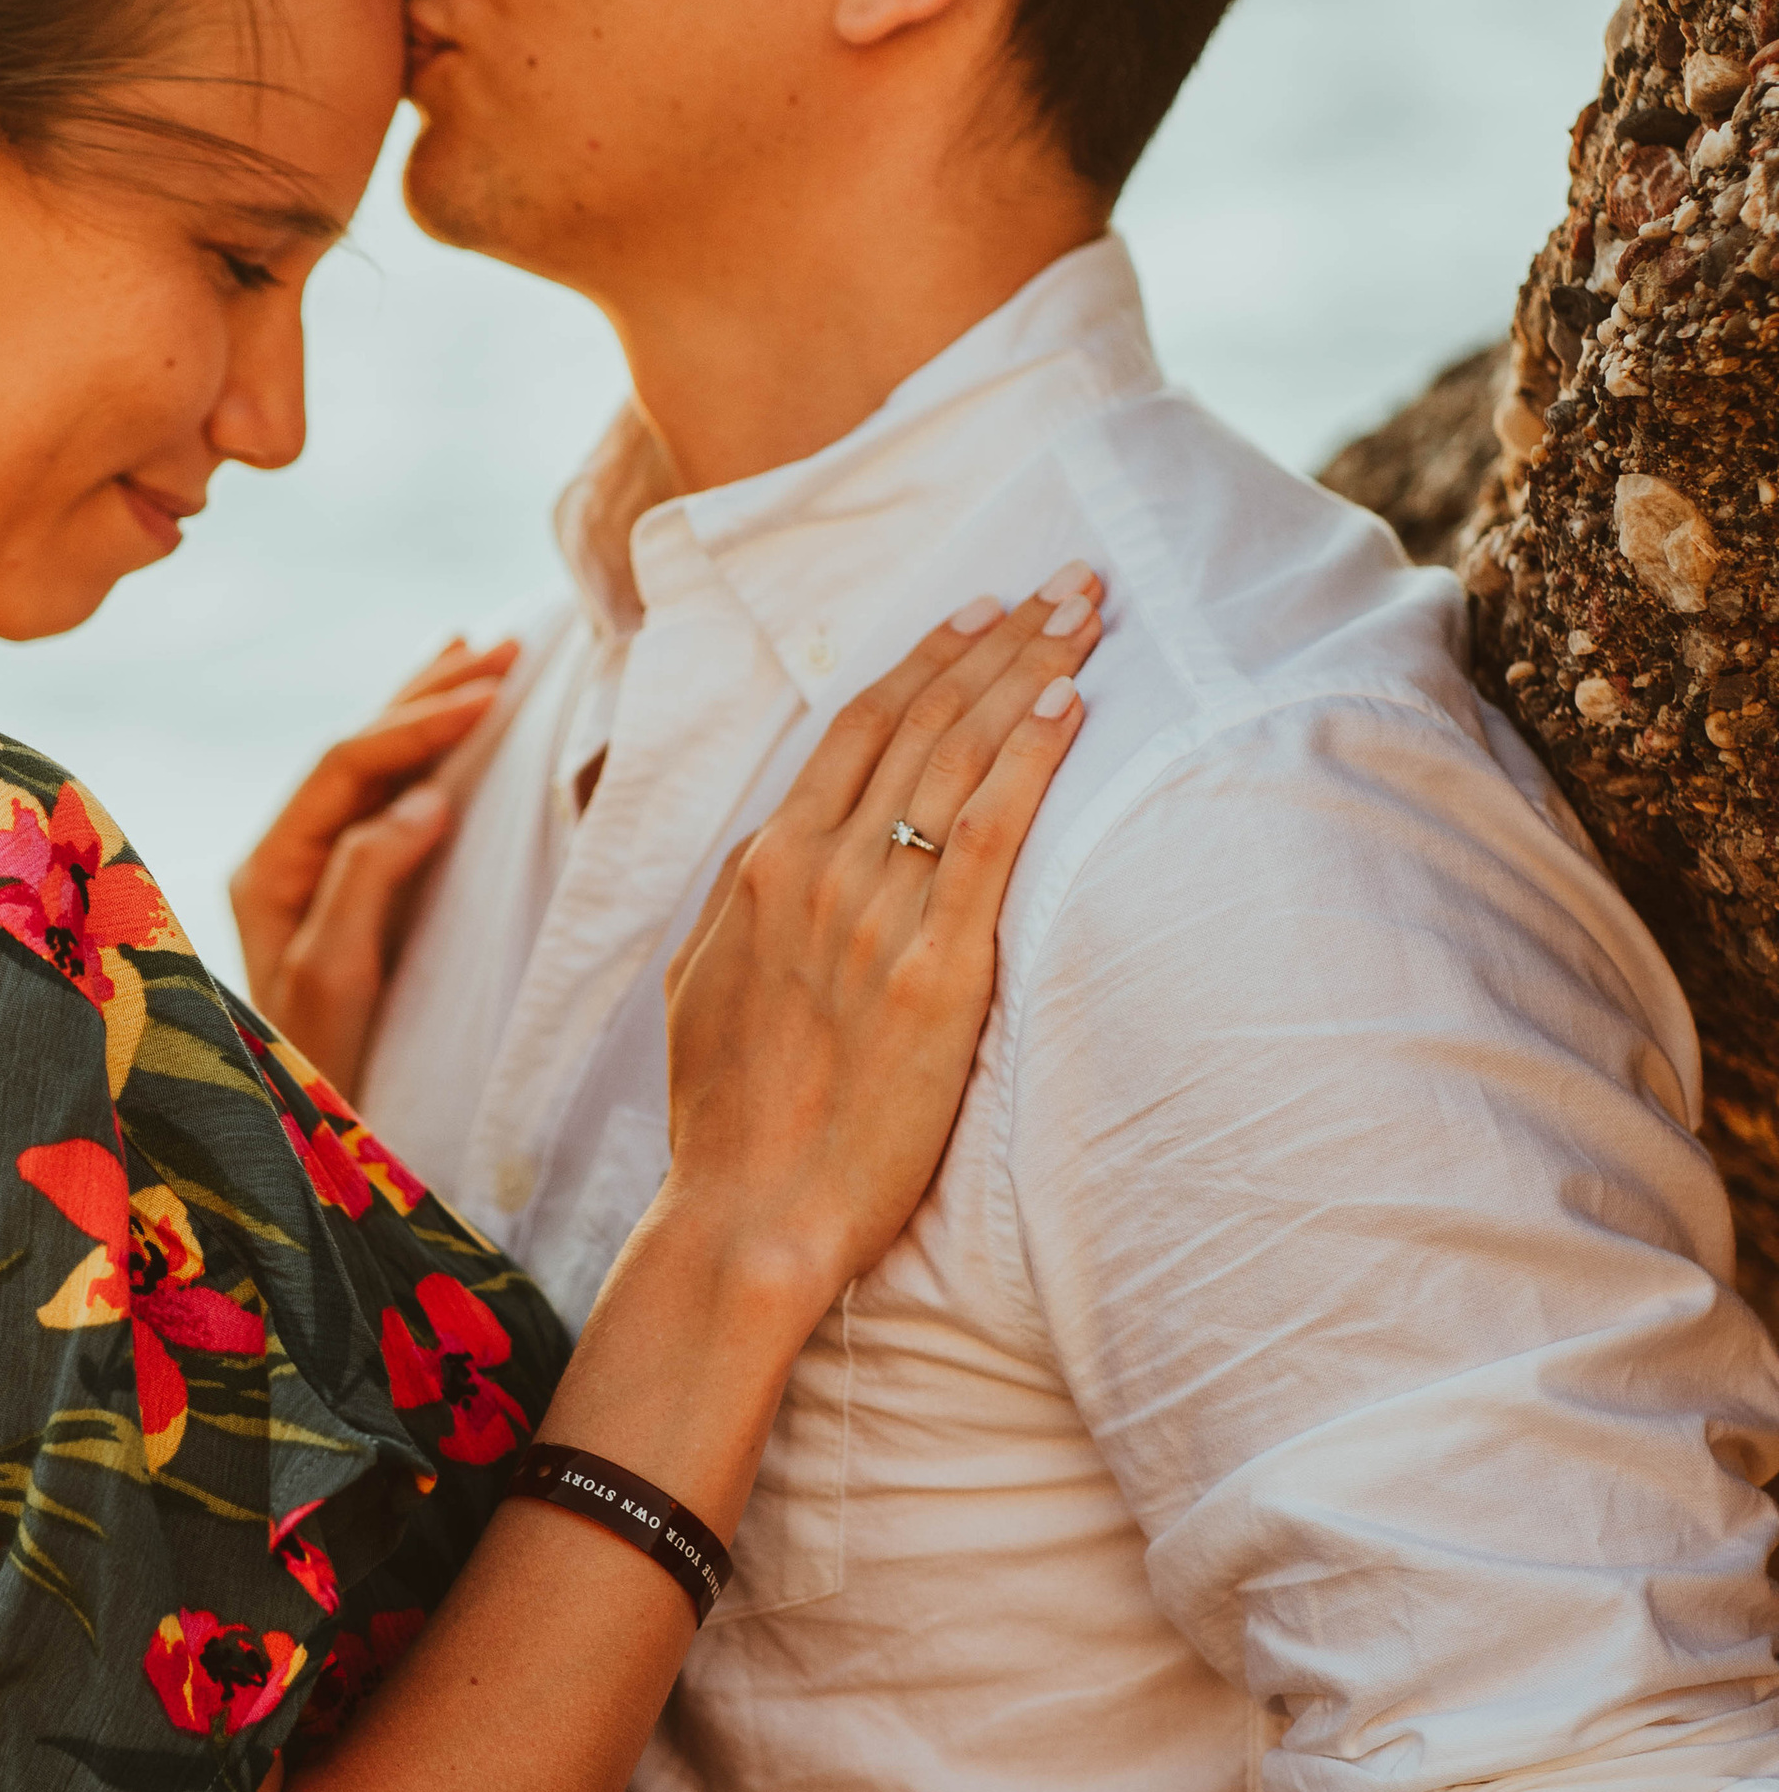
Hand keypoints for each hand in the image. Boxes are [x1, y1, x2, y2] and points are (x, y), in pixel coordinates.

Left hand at [229, 635, 519, 1092]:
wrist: (311, 1144)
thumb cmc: (324, 1069)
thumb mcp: (339, 977)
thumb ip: (369, 879)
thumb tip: (425, 795)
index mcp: (271, 868)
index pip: (345, 766)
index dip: (417, 722)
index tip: (492, 691)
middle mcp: (284, 860)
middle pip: (357, 750)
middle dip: (430, 696)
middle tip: (507, 650)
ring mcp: (313, 876)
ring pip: (372, 770)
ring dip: (427, 710)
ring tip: (479, 656)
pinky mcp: (348, 899)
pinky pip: (386, 805)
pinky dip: (426, 758)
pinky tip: (454, 735)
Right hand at [660, 570, 1099, 1312]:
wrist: (747, 1212)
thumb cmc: (729, 1118)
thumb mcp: (706, 985)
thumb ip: (743, 904)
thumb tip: (774, 846)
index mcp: (764, 866)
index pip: (857, 728)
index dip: (927, 659)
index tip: (982, 610)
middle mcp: (817, 869)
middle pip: (922, 720)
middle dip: (999, 638)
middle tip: (1064, 579)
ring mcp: (875, 913)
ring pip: (961, 757)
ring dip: (1030, 670)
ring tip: (1086, 611)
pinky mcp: (935, 968)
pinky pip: (991, 834)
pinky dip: (1029, 757)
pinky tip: (1069, 702)